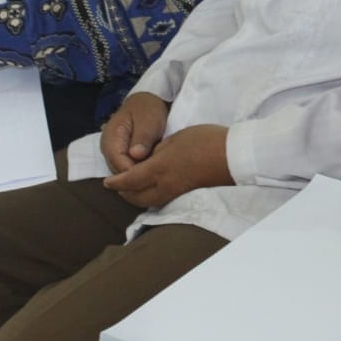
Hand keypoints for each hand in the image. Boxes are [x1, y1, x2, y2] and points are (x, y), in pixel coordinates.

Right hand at [100, 92, 169, 172]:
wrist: (145, 102)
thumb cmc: (147, 109)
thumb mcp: (149, 120)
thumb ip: (143, 137)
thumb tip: (136, 155)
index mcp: (111, 137)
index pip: (118, 163)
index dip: (135, 171)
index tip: (152, 172)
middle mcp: (107, 148)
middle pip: (118, 172)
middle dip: (136, 175)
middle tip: (157, 173)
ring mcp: (112, 153)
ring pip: (122, 173)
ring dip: (137, 174)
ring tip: (155, 171)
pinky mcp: (119, 156)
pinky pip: (126, 169)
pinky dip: (137, 171)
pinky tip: (150, 168)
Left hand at [101, 124, 230, 207]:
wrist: (234, 156)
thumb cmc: (205, 141)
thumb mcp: (176, 139)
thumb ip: (158, 151)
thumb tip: (148, 159)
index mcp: (159, 168)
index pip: (130, 180)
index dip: (116, 182)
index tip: (106, 182)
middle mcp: (164, 185)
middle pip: (136, 197)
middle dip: (123, 193)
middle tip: (117, 186)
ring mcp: (176, 192)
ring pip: (149, 202)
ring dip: (136, 197)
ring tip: (132, 189)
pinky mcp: (186, 194)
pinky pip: (161, 200)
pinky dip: (150, 198)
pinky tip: (151, 190)